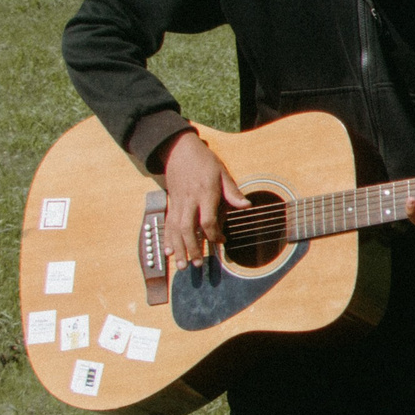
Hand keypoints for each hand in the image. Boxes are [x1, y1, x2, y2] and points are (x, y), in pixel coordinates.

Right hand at [161, 130, 246, 264]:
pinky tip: (169, 252)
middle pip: (188, 229)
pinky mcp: (171, 204)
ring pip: (175, 230)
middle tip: (198, 264)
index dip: (214, 234)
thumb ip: (232, 192)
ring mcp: (178, 203)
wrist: (178, 149)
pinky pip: (168, 224)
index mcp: (204, 193)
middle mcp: (189, 200)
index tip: (222, 240)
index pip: (207, 220)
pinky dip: (167, 239)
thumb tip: (246, 206)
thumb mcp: (222, 172)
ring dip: (179, 249)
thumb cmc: (203, 161)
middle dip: (192, 248)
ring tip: (182, 266)